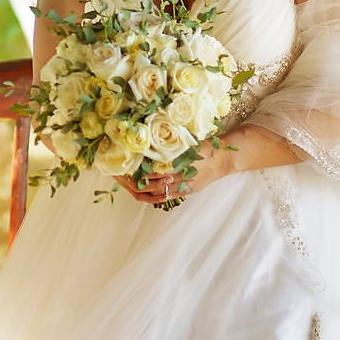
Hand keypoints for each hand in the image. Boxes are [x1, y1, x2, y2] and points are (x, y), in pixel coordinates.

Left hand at [120, 140, 234, 206]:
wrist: (224, 159)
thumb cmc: (205, 147)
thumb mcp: (185, 143)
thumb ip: (167, 145)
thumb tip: (144, 141)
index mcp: (176, 166)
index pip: (147, 173)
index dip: (131, 171)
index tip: (119, 164)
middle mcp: (176, 180)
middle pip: (145, 186)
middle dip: (127, 181)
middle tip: (114, 173)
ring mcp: (179, 189)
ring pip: (150, 195)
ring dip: (134, 189)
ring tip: (122, 181)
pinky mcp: (182, 192)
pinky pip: (159, 198)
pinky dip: (146, 195)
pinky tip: (136, 188)